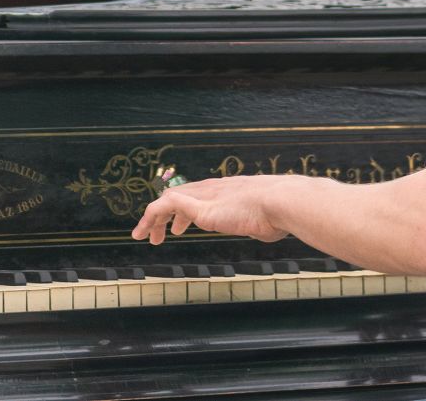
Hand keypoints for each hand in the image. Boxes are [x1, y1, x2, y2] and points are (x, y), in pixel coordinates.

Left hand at [130, 174, 294, 245]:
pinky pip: (167, 205)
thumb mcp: (268, 219)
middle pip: (180, 195)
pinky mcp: (200, 207)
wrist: (281, 203)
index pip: (198, 195)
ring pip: (168, 200)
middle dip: (166, 215)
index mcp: (228, 191)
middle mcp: (214, 189)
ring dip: (153, 217)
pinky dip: (152, 216)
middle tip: (157, 234)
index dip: (185, 210)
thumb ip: (262, 222)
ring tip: (144, 235)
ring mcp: (206, 197)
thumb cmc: (280, 213)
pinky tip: (145, 230)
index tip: (179, 226)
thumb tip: (267, 229)